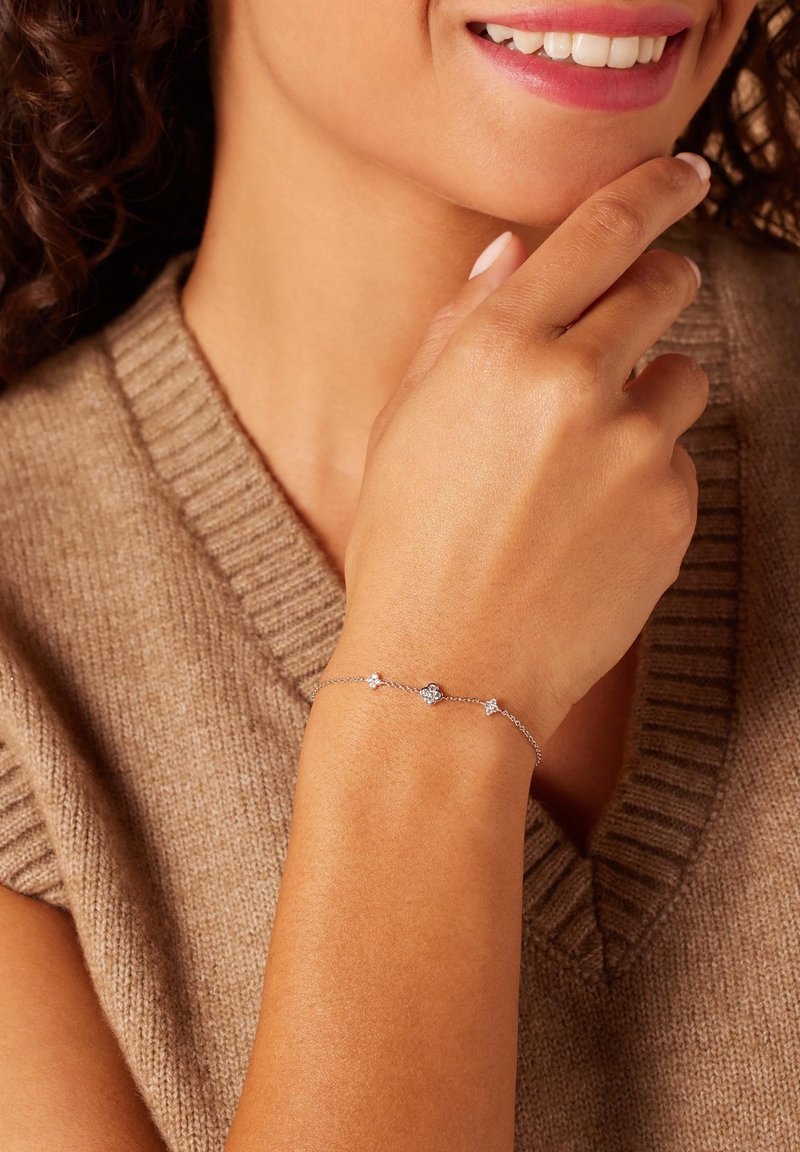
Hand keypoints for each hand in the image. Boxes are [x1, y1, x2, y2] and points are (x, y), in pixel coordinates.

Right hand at [336, 155, 709, 747]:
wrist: (449, 669)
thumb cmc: (408, 548)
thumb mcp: (403, 425)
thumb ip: (459, 327)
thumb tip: (511, 254)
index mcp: (496, 349)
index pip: (599, 231)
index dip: (651, 189)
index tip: (680, 176)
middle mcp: (574, 382)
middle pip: (662, 287)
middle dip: (656, 289)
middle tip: (633, 319)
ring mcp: (632, 448)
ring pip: (681, 379)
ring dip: (645, 398)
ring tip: (581, 466)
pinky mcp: (672, 509)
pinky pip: (679, 461)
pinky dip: (647, 477)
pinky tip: (590, 526)